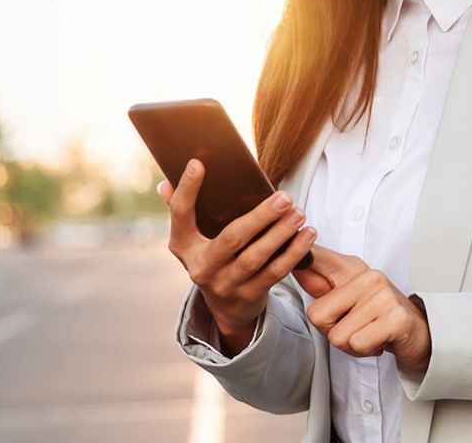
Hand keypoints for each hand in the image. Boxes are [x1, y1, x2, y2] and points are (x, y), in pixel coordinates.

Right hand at [160, 159, 317, 352]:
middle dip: (260, 217)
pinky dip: (293, 253)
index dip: (187, 190)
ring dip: (280, 234)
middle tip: (285, 197)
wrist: (225, 307)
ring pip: (255, 257)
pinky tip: (307, 235)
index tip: (198, 164)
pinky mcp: (248, 296)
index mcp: (183, 246)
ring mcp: (224, 285)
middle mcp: (201, 267)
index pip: (181, 215)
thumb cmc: (213, 258)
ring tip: (298, 213)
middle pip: (231, 238)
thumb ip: (182, 210)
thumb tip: (165, 184)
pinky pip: (274, 273)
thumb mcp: (193, 240)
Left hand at [294, 245, 432, 371]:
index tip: (293, 251)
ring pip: (338, 336)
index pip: (316, 258)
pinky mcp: (395, 318)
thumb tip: (295, 265)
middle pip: (318, 315)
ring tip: (370, 333)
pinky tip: (379, 340)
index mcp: (351, 269)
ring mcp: (383, 296)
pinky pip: (358, 343)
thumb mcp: (348, 296)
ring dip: (351, 345)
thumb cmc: (379, 316)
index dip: (299, 258)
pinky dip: (366, 350)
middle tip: (355, 327)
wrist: (420, 333)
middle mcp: (368, 276)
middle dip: (332, 332)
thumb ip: (321, 284)